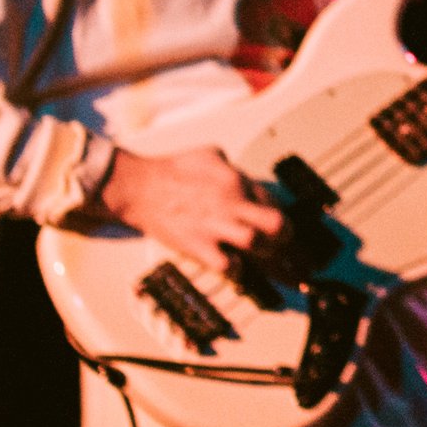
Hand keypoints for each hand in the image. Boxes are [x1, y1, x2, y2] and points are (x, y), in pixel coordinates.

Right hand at [99, 146, 286, 279]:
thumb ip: (232, 166)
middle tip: (288, 250)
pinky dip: (236, 271)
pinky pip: (227, 265)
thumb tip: (245, 176)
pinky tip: (237, 270)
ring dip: (267, 257)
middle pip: (277, 223)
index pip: (273, 200)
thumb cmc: (171, 170)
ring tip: (271, 265)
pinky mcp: (197, 245)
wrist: (138, 187)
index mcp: (236, 179)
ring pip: (257, 243)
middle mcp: (231, 201)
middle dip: (287, 239)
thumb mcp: (209, 155)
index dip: (282, 216)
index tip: (287, 229)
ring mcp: (215, 225)